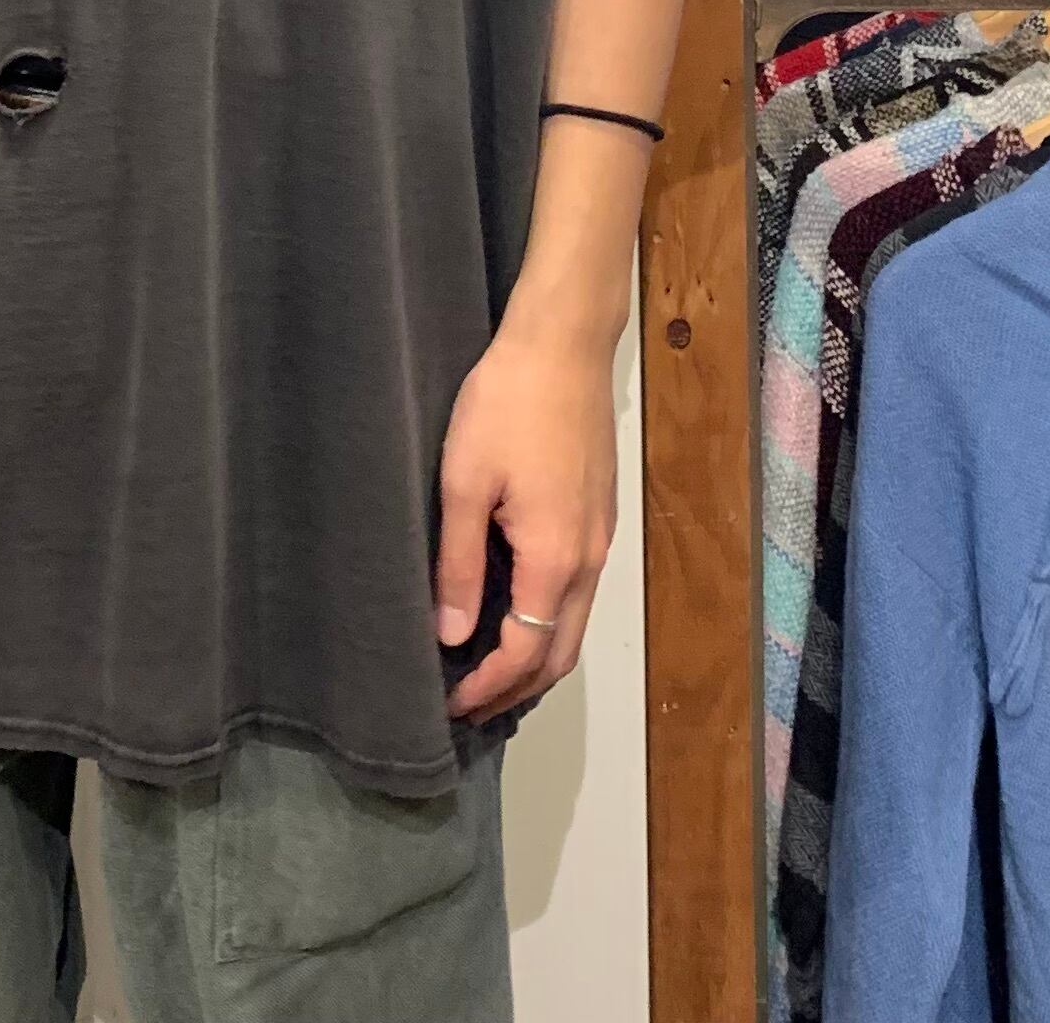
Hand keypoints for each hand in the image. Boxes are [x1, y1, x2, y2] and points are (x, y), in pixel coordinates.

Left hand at [433, 321, 618, 722]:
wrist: (562, 344)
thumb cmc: (506, 404)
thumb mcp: (465, 482)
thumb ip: (461, 565)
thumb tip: (453, 637)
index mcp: (555, 558)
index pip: (525, 654)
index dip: (488, 688)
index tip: (449, 705)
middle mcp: (589, 558)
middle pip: (561, 653)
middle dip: (516, 689)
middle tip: (467, 702)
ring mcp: (601, 535)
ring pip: (574, 622)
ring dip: (535, 656)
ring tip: (485, 666)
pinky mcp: (599, 512)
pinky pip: (579, 589)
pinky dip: (549, 619)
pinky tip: (514, 608)